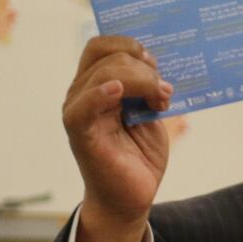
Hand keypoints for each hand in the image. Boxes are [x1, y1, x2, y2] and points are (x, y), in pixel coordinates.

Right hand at [62, 36, 172, 241]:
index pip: (102, 46)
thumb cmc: (139, 155)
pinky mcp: (79, 133)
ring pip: (105, 73)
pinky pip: (82, 106)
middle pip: (107, 56)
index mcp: (97, 84)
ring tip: (160, 101)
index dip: (129, 44)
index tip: (155, 62)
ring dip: (142, 82)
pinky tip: (118, 92)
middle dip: (144, 68)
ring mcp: (79, 111)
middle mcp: (83, 93)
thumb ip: (146, 87)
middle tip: (164, 91)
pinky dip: (100, 93)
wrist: (132, 197)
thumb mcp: (150, 113)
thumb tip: (155, 62)